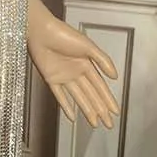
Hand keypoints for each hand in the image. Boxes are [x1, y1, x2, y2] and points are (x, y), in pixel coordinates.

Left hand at [27, 0, 119, 128]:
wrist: (41, 31)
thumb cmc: (64, 35)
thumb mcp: (88, 46)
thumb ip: (102, 61)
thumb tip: (116, 77)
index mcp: (87, 64)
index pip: (100, 86)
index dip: (108, 99)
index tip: (115, 112)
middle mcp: (76, 72)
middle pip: (91, 95)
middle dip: (101, 109)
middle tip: (109, 124)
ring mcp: (64, 77)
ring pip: (78, 98)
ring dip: (87, 110)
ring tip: (95, 124)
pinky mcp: (51, 79)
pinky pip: (60, 96)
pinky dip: (66, 106)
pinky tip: (72, 117)